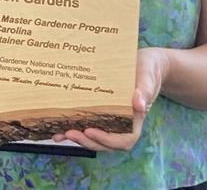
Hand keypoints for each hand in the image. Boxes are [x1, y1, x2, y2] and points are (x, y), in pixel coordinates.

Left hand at [51, 47, 167, 151]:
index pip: (125, 139)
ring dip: (78, 138)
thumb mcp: (147, 77)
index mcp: (135, 119)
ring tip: (59, 134)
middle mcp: (122, 123)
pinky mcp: (100, 112)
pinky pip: (88, 124)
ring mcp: (110, 119)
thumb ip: (145, 90)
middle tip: (69, 133)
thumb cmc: (147, 70)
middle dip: (87, 141)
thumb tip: (139, 105)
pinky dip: (74, 128)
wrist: (142, 63)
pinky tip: (58, 129)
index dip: (107, 140)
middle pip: (106, 142)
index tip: (90, 130)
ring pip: (95, 136)